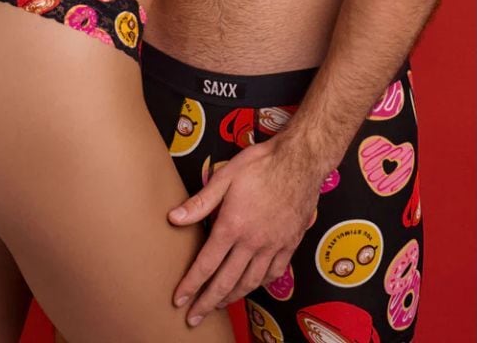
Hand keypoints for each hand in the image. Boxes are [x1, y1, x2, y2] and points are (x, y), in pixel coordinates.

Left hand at [169, 136, 320, 326]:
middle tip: (194, 317)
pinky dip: (261, 283)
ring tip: (219, 304)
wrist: (302, 159)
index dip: (191, 285)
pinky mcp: (291, 242)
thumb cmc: (263, 164)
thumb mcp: (226, 176)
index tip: (179, 299)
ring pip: (251, 281)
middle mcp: (253, 241)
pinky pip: (275, 272)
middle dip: (207, 302)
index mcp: (232, 226)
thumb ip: (201, 202)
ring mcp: (274, 244)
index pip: (206, 265)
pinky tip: (252, 284)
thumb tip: (174, 218)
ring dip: (232, 296)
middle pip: (226, 281)